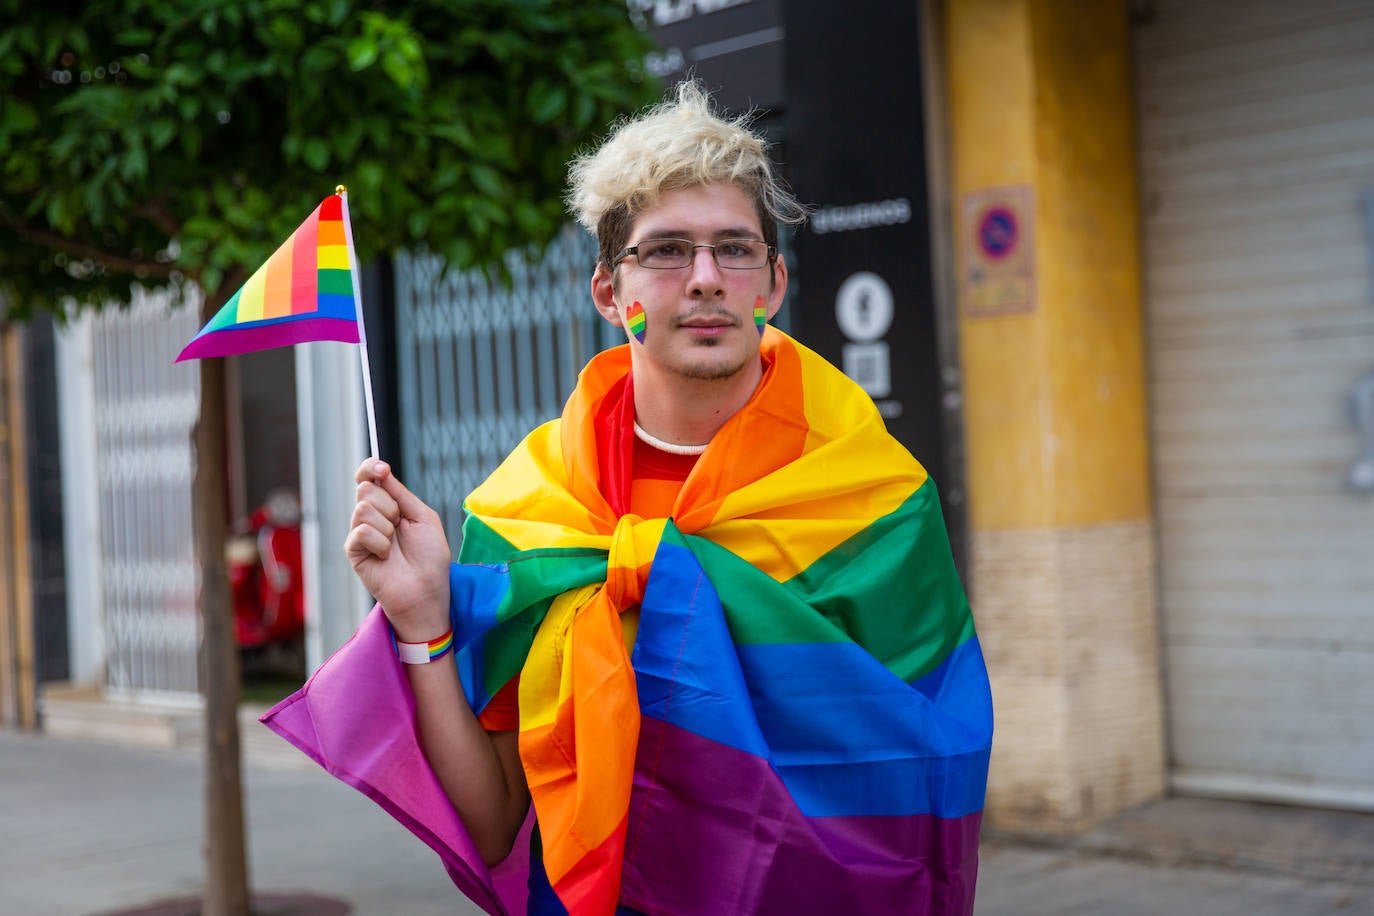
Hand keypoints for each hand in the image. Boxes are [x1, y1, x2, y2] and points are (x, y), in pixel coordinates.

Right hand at [345, 459, 451, 640]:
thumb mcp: (423, 517)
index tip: (382, 469)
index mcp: (389, 504)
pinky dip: (380, 542)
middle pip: (365, 489)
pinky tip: (386, 556)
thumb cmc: (430, 557)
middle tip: (400, 526)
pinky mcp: (353, 551)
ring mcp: (360, 532)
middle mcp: (371, 515)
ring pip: (363, 508)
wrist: (426, 589)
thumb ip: (402, 493)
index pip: (368, 476)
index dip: (370, 467)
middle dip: (390, 505)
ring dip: (387, 526)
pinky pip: (362, 531)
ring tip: (395, 545)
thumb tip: (382, 471)